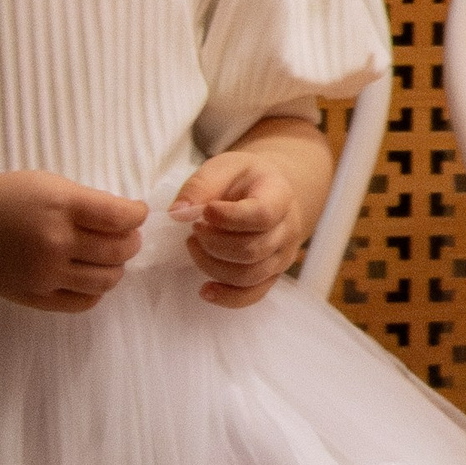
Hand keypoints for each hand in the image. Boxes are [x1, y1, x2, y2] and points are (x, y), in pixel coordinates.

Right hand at [0, 169, 145, 310]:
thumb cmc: (10, 199)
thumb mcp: (50, 185)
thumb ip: (89, 202)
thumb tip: (127, 219)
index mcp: (61, 206)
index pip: (120, 217)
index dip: (137, 215)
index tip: (137, 213)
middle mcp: (55, 242)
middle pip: (119, 250)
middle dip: (132, 242)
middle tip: (127, 236)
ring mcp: (45, 273)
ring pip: (107, 280)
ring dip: (117, 267)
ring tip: (108, 257)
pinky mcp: (36, 296)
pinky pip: (84, 302)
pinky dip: (96, 290)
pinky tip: (89, 275)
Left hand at [170, 149, 310, 305]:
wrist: (269, 192)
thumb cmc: (245, 179)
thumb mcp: (225, 166)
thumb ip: (201, 185)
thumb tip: (177, 213)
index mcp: (280, 197)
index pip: (262, 215)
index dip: (229, 218)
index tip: (205, 210)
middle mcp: (288, 230)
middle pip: (251, 250)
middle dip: (212, 243)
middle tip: (194, 227)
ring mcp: (282, 257)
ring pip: (248, 276)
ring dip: (211, 265)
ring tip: (194, 244)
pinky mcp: (271, 275)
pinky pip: (253, 295)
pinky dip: (227, 297)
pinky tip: (204, 290)